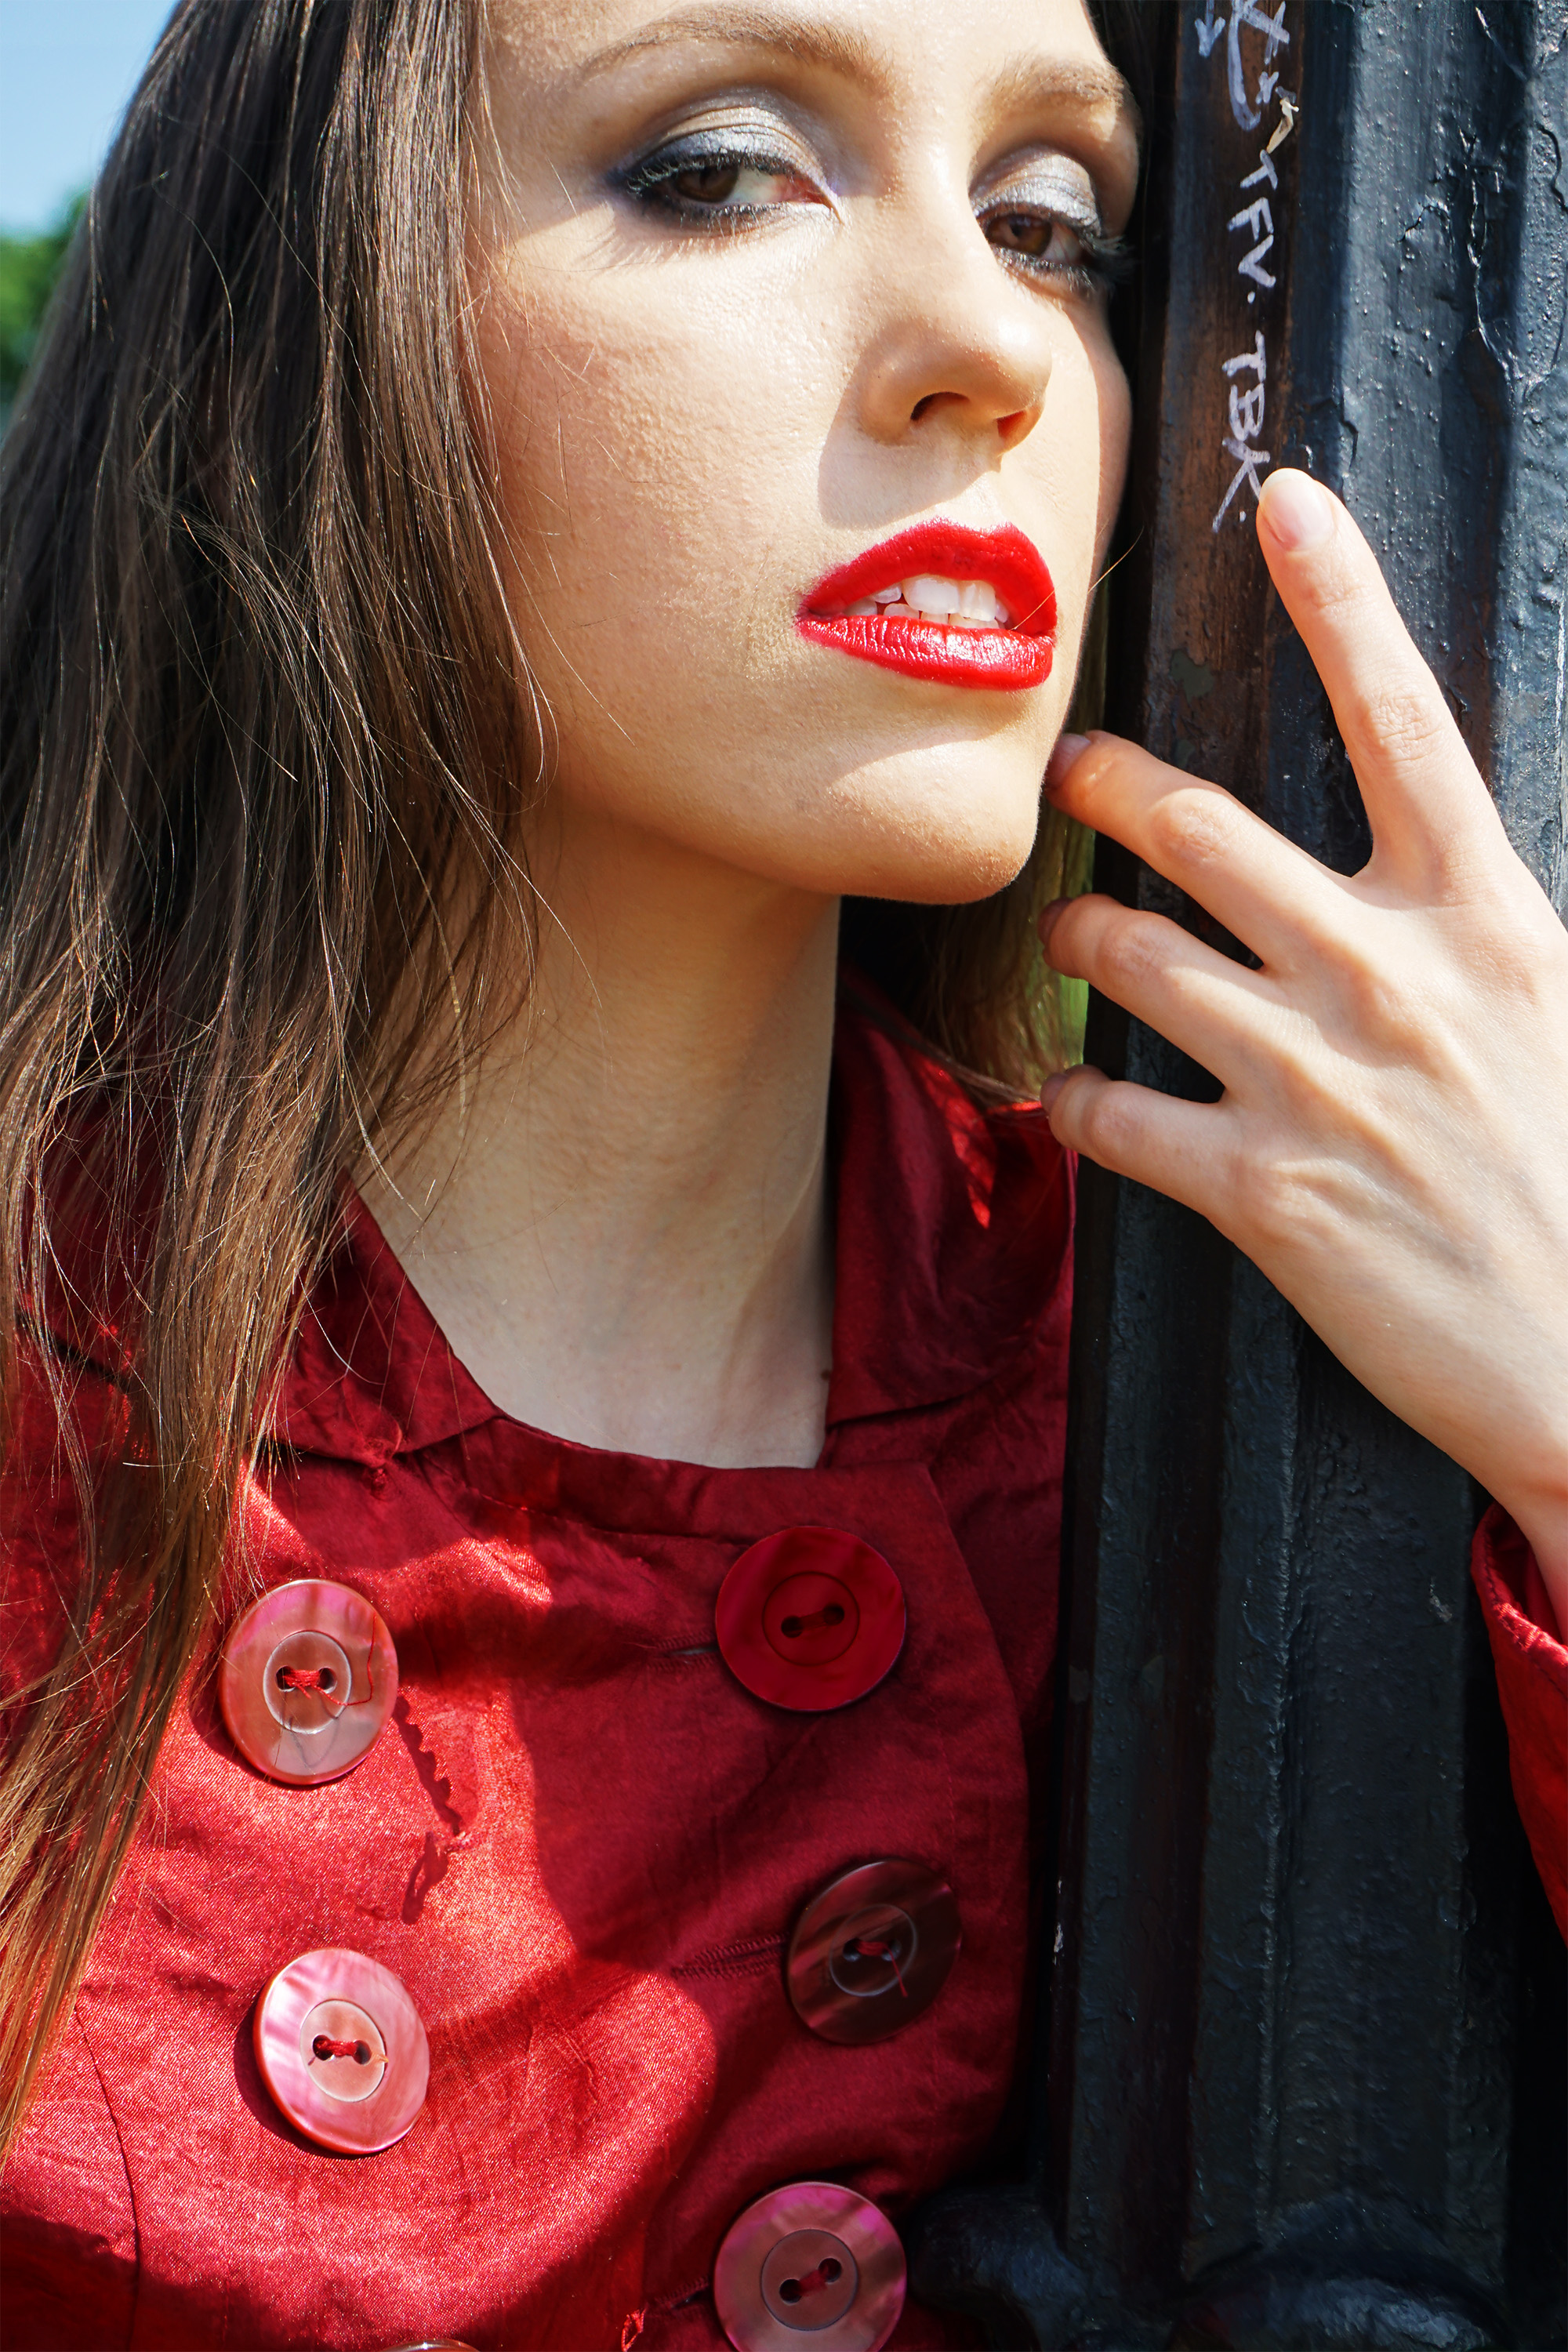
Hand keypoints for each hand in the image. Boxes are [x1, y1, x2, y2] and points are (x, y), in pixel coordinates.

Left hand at [1038, 467, 1567, 1615]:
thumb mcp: (1557, 1015)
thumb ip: (1474, 932)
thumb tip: (1408, 885)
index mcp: (1487, 914)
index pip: (1406, 717)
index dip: (1342, 599)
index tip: (1286, 502)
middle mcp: (1390, 975)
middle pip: (1202, 829)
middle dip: (1111, 784)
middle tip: (1072, 768)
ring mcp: (1316, 1083)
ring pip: (1132, 960)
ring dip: (1080, 937)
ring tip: (1070, 934)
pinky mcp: (1261, 1193)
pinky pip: (1113, 1118)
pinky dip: (1072, 1103)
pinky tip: (1062, 1100)